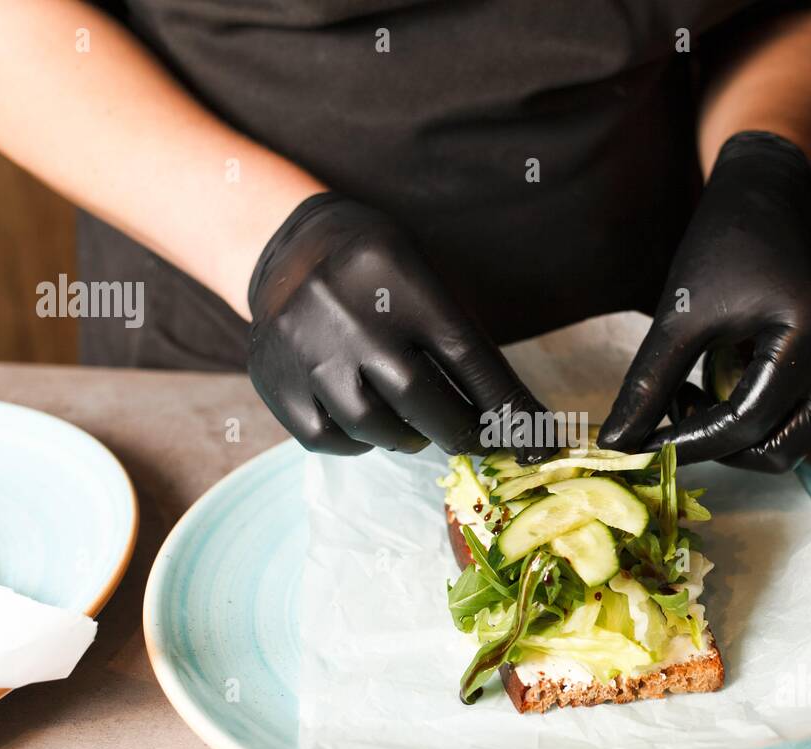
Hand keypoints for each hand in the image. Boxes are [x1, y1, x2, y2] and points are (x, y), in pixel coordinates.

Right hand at [248, 193, 546, 456]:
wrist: (288, 246)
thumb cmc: (379, 269)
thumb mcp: (426, 275)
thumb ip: (465, 340)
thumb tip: (518, 420)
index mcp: (398, 280)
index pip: (468, 359)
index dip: (507, 408)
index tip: (536, 441)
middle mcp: (348, 316)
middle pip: (420, 401)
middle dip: (461, 431)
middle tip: (476, 439)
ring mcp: (305, 351)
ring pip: (372, 427)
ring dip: (408, 437)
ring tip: (417, 425)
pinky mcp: (274, 381)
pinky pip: (328, 437)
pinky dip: (357, 441)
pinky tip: (368, 418)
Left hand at [598, 132, 810, 471]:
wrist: (771, 196)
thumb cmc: (723, 244)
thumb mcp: (680, 316)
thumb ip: (649, 386)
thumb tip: (614, 445)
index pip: (745, 422)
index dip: (690, 442)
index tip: (644, 447)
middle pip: (780, 449)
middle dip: (721, 447)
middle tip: (675, 415)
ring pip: (792, 439)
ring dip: (739, 432)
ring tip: (696, 390)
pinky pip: (801, 415)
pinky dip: (758, 413)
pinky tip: (725, 375)